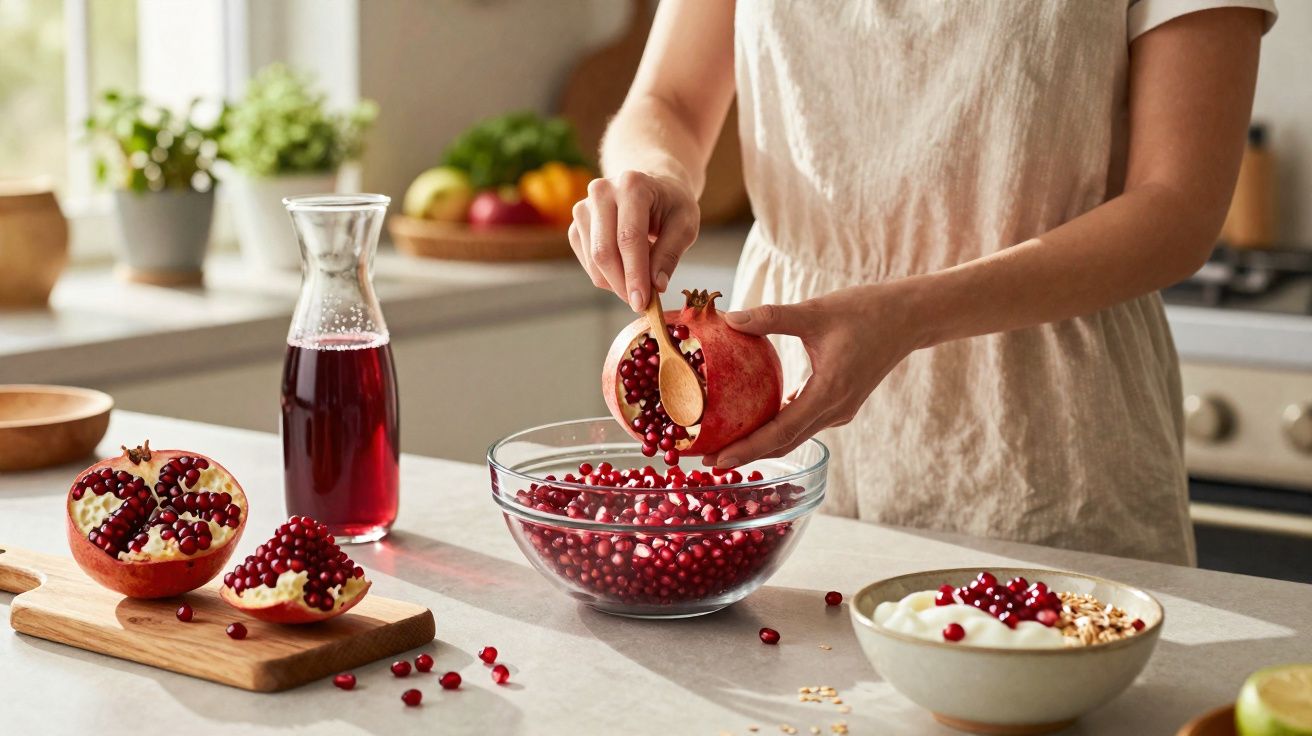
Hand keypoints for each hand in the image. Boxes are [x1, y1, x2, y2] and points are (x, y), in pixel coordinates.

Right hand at [568, 171, 700, 311]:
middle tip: (640, 304)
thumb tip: (656, 285)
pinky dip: (606, 276)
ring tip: (639, 283)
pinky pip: (587, 261)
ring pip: (593, 260)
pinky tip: (625, 271)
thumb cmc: (672, 206)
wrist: (653, 190)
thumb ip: (670, 254)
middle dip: (622, 284)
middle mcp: (602, 191)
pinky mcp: (576, 225)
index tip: (642, 302)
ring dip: (615, 283)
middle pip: (604, 251)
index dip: (635, 274)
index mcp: (632, 185)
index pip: (628, 237)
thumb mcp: (685, 225)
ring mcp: (584, 208)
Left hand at [702, 284, 923, 467]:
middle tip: (708, 459)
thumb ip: (771, 317)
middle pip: (784, 442)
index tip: (717, 459)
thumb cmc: (866, 311)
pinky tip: (753, 418)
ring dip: (761, 443)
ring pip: (794, 435)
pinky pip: (803, 421)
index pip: (781, 431)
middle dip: (747, 454)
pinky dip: (778, 425)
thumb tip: (729, 319)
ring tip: (725, 444)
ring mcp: (839, 409)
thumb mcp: (815, 311)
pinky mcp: (839, 402)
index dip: (747, 448)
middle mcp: (835, 410)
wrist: (910, 317)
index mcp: (829, 393)